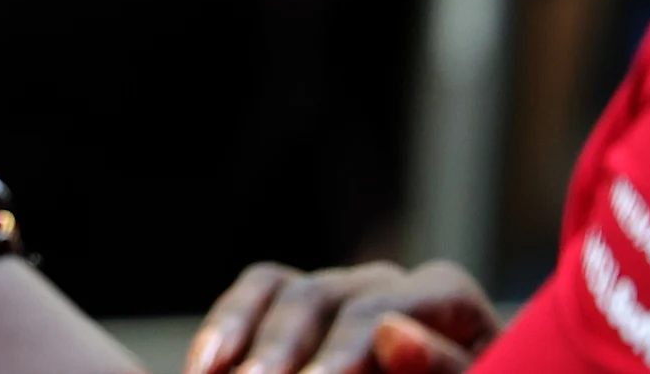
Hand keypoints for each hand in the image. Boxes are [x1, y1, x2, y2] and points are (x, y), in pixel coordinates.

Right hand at [187, 261, 497, 373]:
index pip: (382, 308)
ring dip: (242, 339)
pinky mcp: (300, 306)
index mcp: (445, 299)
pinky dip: (225, 329)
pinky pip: (256, 295)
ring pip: (280, 292)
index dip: (345, 349)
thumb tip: (391, 332)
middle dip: (283, 351)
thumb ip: (446, 368)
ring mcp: (342, 292)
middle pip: (323, 298)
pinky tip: (203, 368)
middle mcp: (388, 284)